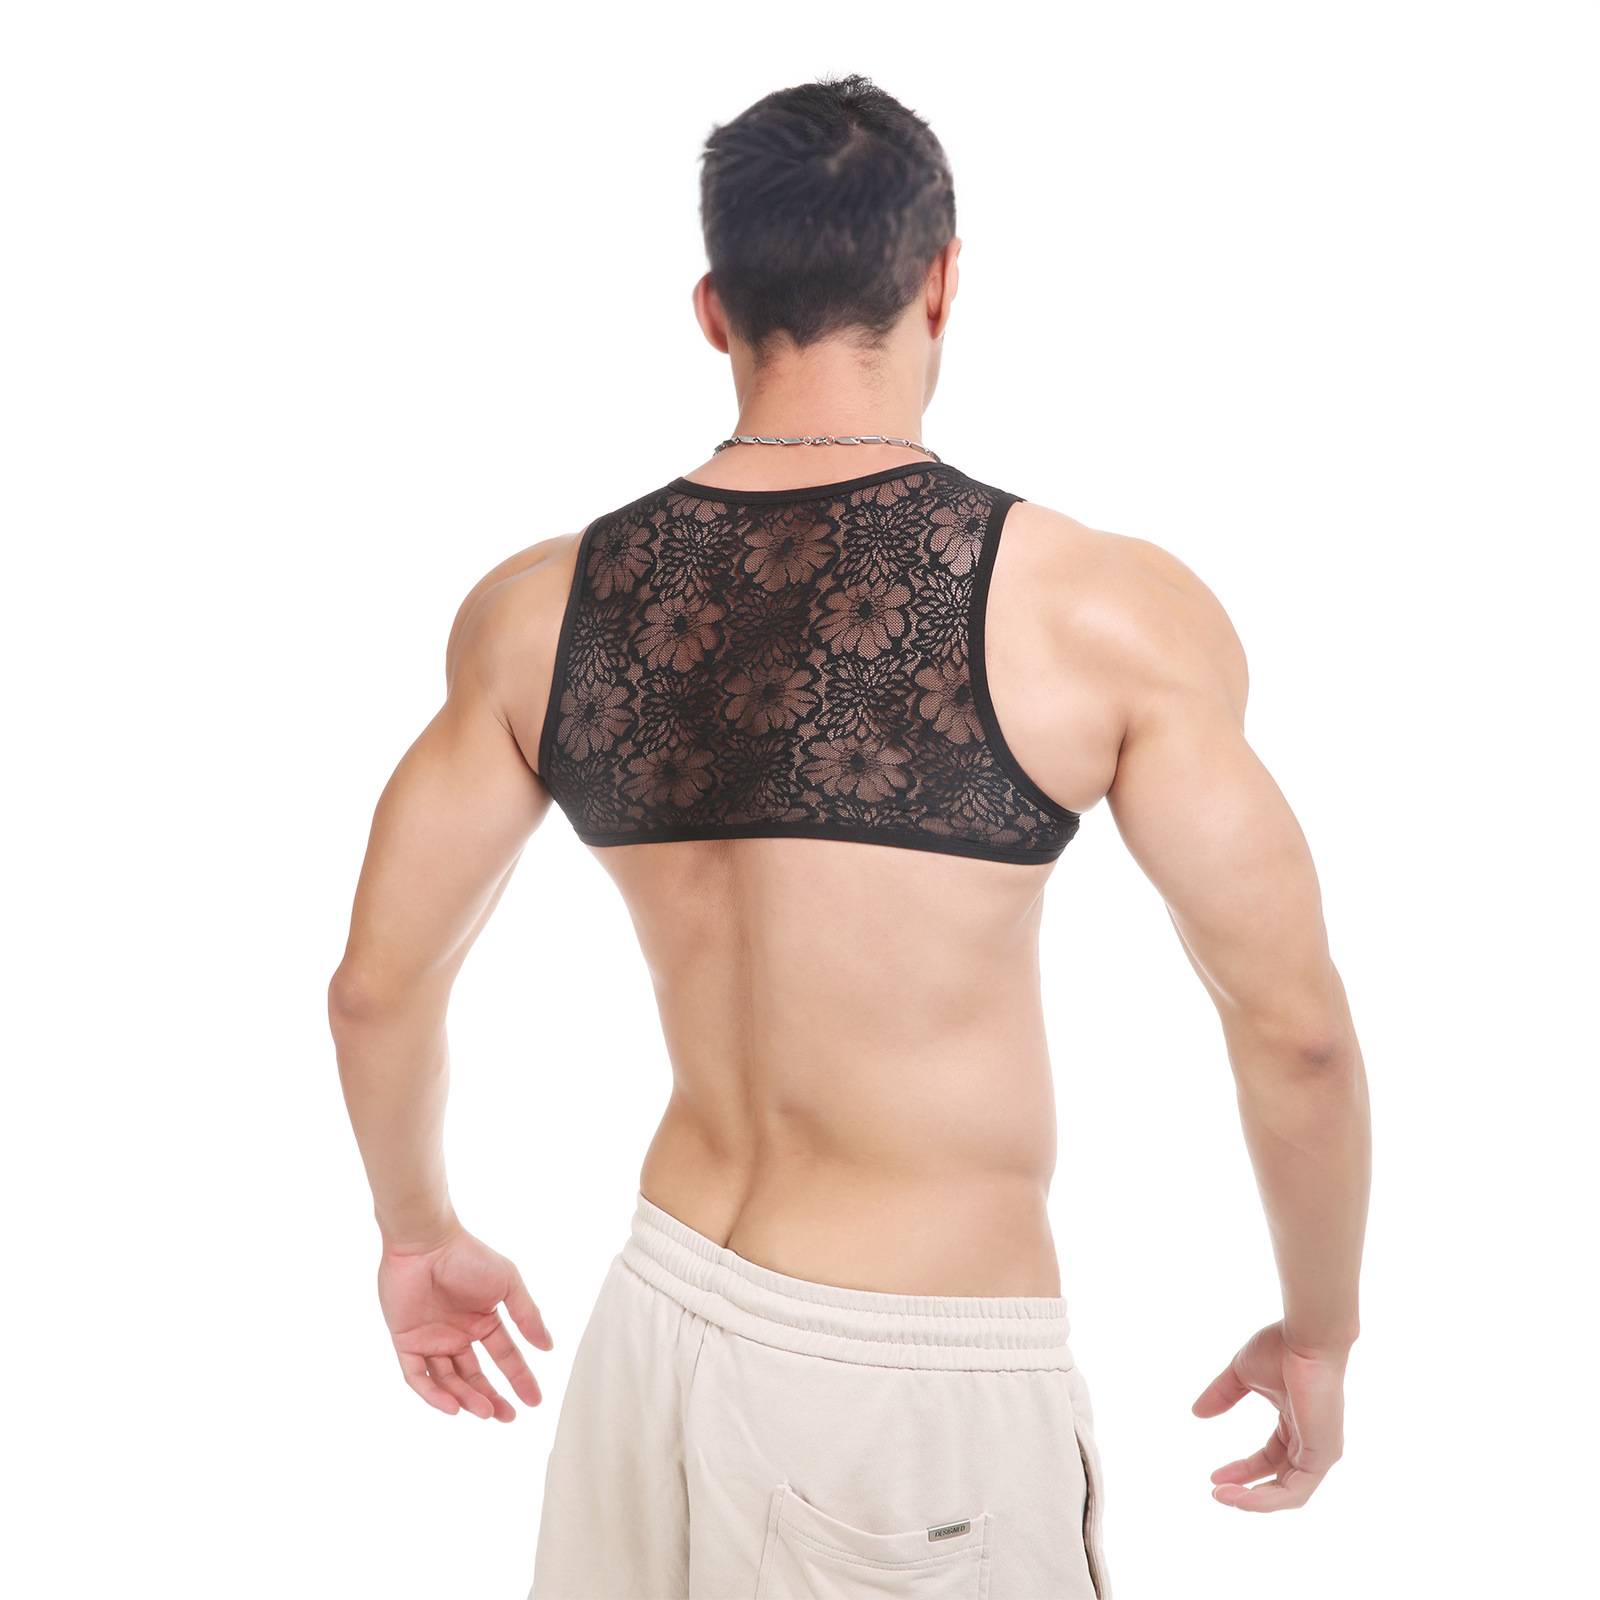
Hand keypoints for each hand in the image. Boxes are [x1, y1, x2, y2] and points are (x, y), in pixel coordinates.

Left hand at [377, 1227, 553, 1420]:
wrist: (427, 1243)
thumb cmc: (469, 1257)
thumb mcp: (508, 1284)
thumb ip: (527, 1316)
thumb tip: (549, 1347)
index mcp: (482, 1320)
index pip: (504, 1356)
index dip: (520, 1378)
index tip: (535, 1400)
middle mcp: (457, 1334)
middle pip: (475, 1376)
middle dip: (492, 1398)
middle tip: (508, 1416)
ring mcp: (431, 1339)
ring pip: (448, 1381)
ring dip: (466, 1399)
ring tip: (486, 1411)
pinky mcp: (405, 1342)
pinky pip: (418, 1376)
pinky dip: (433, 1394)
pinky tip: (453, 1407)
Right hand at [1191, 1322, 1346, 1509]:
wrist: (1306, 1339)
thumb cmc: (1282, 1348)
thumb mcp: (1242, 1374)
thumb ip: (1222, 1395)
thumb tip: (1197, 1412)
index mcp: (1296, 1423)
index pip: (1271, 1457)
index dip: (1242, 1469)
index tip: (1213, 1475)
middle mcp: (1311, 1442)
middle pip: (1279, 1479)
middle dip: (1247, 1488)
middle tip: (1216, 1492)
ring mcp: (1319, 1451)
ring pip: (1288, 1493)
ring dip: (1254, 1500)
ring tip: (1222, 1497)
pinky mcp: (1321, 1456)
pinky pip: (1295, 1493)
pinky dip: (1267, 1500)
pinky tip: (1240, 1498)